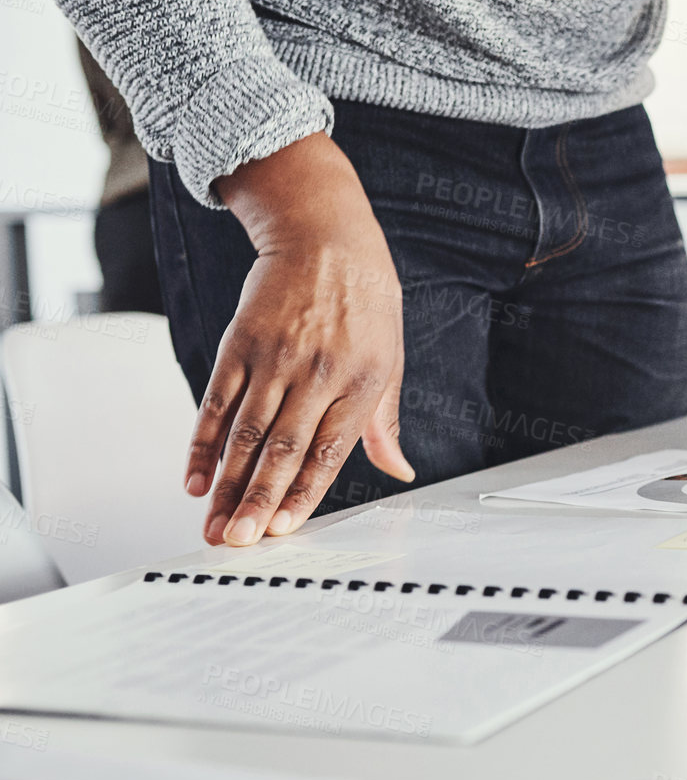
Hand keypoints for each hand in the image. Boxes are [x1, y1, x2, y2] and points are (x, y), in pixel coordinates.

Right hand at [192, 133, 413, 545]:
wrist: (326, 237)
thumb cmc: (366, 302)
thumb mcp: (392, 359)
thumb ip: (384, 423)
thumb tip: (399, 471)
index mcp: (362, 383)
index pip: (328, 452)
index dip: (303, 495)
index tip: (282, 529)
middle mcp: (318, 373)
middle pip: (282, 450)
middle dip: (257, 501)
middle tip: (237, 542)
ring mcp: (275, 359)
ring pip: (246, 434)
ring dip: (226, 484)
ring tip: (213, 524)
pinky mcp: (240, 344)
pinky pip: (216, 402)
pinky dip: (202, 442)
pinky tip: (194, 477)